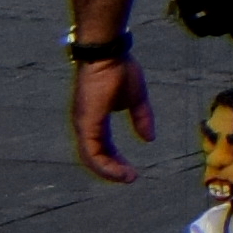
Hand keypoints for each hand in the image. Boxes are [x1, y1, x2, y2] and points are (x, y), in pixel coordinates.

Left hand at [73, 51, 148, 182]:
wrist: (108, 54)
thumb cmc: (120, 70)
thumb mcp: (137, 98)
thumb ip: (142, 118)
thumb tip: (149, 138)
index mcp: (95, 120)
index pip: (103, 147)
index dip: (116, 160)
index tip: (132, 170)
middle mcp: (85, 126)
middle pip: (95, 156)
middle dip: (113, 169)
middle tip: (131, 177)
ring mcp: (83, 125)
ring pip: (91, 158)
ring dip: (109, 171)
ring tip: (127, 178)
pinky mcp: (86, 124)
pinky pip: (92, 151)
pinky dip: (104, 164)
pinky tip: (118, 170)